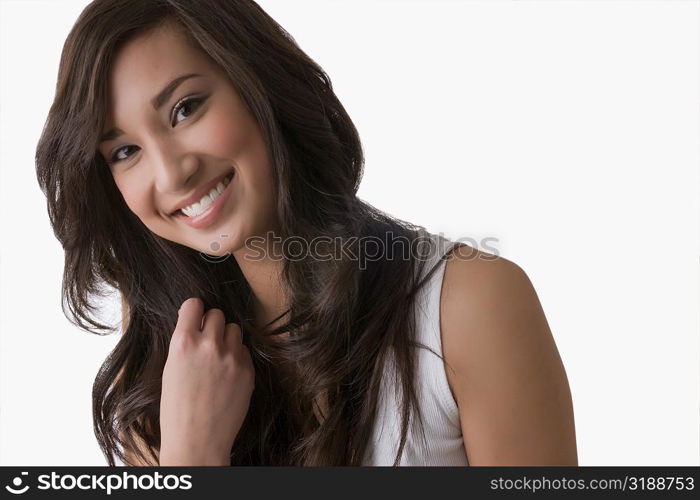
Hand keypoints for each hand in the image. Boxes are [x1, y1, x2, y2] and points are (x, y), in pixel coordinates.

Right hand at [159, 298, 254, 465]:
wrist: (198, 441)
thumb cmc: (177, 411)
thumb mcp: (171, 371)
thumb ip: (185, 344)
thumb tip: (196, 325)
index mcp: (183, 344)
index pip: (194, 304)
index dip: (194, 311)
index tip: (195, 316)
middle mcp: (208, 345)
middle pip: (217, 314)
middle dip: (212, 325)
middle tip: (207, 342)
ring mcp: (231, 357)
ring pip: (234, 329)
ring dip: (227, 338)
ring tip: (218, 358)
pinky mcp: (248, 369)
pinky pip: (244, 350)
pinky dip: (238, 357)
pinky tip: (228, 375)